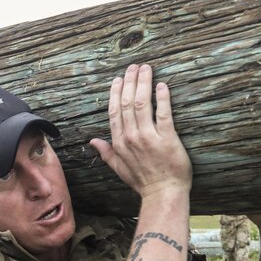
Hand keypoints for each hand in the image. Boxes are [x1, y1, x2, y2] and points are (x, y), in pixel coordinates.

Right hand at [88, 63, 191, 198]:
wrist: (163, 193)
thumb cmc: (143, 181)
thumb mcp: (119, 168)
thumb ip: (106, 153)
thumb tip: (93, 141)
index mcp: (119, 143)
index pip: (114, 112)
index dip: (116, 93)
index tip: (119, 79)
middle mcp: (131, 137)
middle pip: (126, 103)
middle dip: (130, 82)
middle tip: (134, 67)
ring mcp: (148, 137)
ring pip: (141, 104)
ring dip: (143, 84)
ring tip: (146, 69)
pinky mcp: (167, 139)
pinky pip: (163, 114)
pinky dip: (161, 98)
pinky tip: (161, 85)